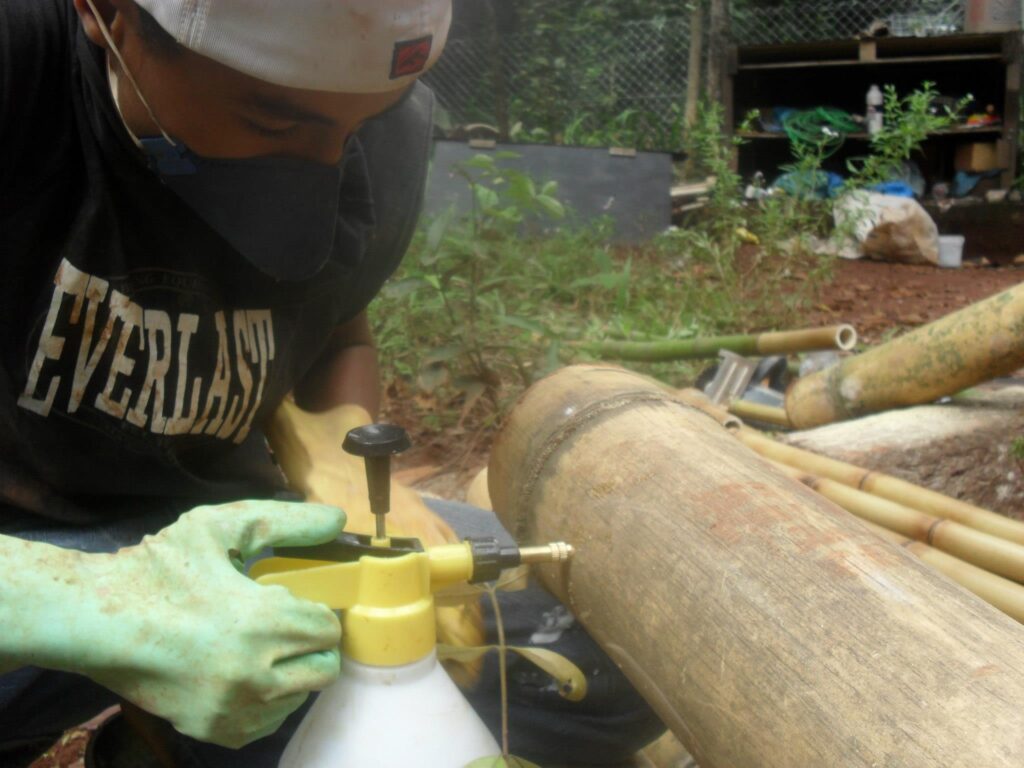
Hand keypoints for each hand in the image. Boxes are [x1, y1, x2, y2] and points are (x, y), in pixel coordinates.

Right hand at [77, 501, 345, 746]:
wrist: (94, 620)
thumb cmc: (158, 568)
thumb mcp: (220, 526)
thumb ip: (287, 522)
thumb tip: (337, 519)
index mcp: (261, 622)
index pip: (329, 628)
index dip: (317, 610)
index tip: (299, 601)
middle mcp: (252, 675)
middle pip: (324, 668)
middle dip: (313, 643)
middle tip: (289, 625)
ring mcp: (231, 709)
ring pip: (298, 697)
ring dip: (292, 670)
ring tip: (262, 645)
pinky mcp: (211, 729)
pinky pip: (266, 721)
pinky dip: (266, 698)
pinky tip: (243, 670)